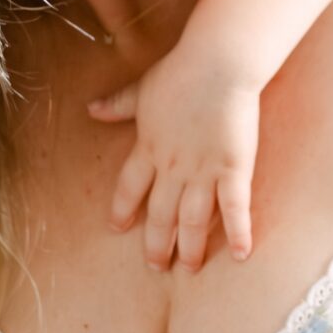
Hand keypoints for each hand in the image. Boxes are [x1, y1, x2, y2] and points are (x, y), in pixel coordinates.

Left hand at [91, 41, 263, 269]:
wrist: (216, 64)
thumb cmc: (180, 72)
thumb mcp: (141, 90)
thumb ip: (117, 105)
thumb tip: (91, 109)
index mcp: (148, 148)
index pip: (129, 187)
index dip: (122, 209)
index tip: (118, 228)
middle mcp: (171, 167)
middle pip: (160, 213)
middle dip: (157, 242)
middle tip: (155, 266)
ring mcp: (202, 170)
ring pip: (193, 219)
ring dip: (190, 247)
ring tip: (188, 268)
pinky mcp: (233, 168)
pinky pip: (235, 208)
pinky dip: (238, 233)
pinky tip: (241, 255)